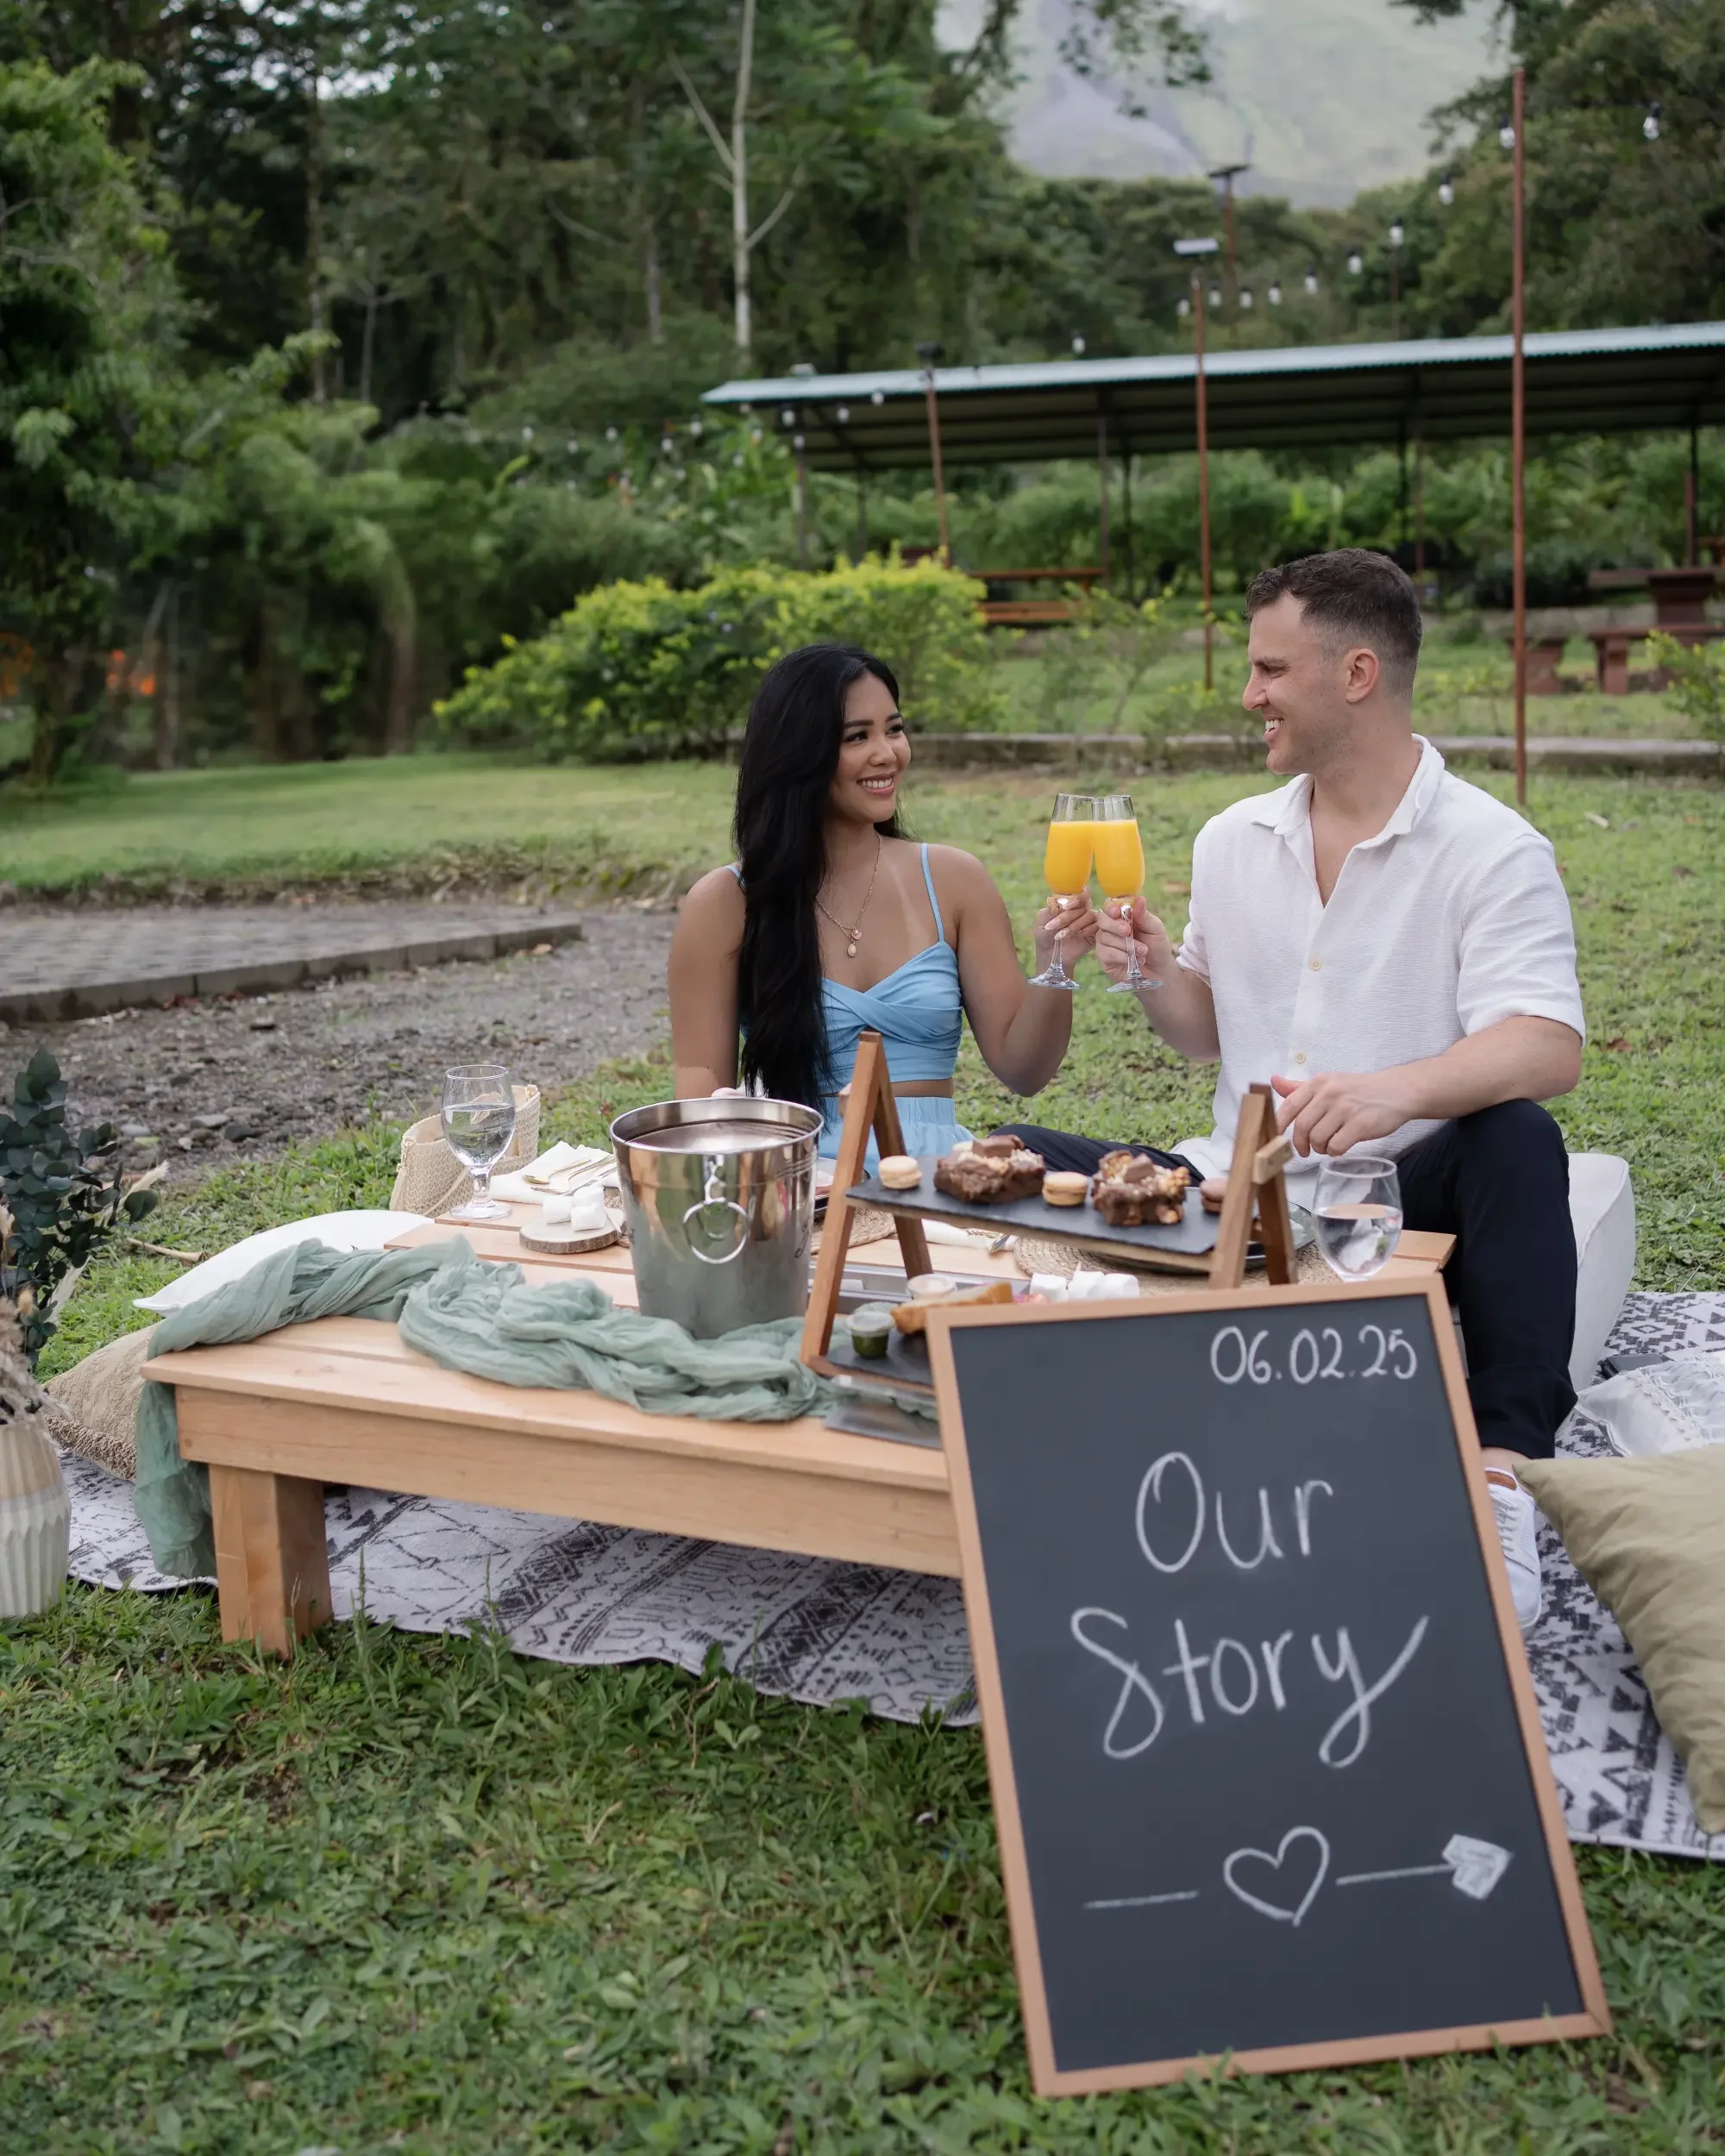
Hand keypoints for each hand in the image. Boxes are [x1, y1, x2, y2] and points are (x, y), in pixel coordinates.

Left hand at [1031, 893, 1098, 973]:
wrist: (1050, 956)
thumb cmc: (1045, 936)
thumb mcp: (1042, 922)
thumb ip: (1049, 910)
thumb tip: (1058, 901)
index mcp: (1068, 902)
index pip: (1078, 892)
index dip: (1075, 898)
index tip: (1064, 907)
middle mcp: (1081, 909)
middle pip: (1084, 902)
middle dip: (1069, 915)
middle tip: (1055, 926)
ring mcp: (1089, 920)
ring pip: (1090, 914)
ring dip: (1075, 925)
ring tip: (1061, 935)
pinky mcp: (1095, 932)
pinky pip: (1098, 925)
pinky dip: (1087, 929)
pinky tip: (1078, 936)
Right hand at [1094, 895, 1174, 987]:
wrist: (1159, 971)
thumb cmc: (1157, 947)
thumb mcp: (1155, 929)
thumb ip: (1144, 916)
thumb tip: (1139, 898)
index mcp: (1123, 916)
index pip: (1110, 906)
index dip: (1110, 907)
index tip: (1117, 911)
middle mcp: (1111, 928)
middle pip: (1102, 920)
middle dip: (1114, 925)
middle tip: (1128, 932)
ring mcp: (1106, 943)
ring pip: (1104, 937)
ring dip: (1125, 945)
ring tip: (1143, 951)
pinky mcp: (1105, 958)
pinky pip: (1106, 953)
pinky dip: (1121, 956)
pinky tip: (1134, 960)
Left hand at [1271, 1069, 1414, 1156]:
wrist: (1397, 1091)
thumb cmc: (1360, 1090)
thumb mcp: (1329, 1083)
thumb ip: (1300, 1087)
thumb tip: (1273, 1082)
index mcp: (1319, 1083)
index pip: (1289, 1105)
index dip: (1279, 1125)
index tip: (1276, 1138)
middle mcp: (1330, 1093)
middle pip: (1302, 1126)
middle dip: (1299, 1143)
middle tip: (1304, 1150)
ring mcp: (1345, 1109)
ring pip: (1318, 1138)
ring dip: (1319, 1148)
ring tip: (1327, 1146)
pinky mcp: (1360, 1125)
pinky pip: (1336, 1146)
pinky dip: (1334, 1151)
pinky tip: (1340, 1147)